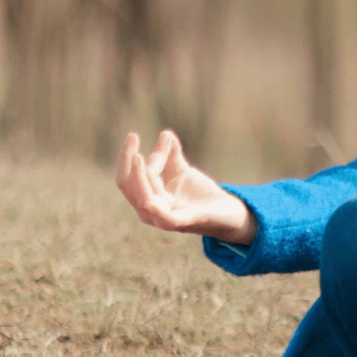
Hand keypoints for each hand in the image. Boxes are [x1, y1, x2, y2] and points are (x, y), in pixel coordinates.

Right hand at [116, 130, 258, 246]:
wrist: (229, 213)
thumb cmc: (201, 194)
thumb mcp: (182, 172)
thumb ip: (171, 156)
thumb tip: (165, 133)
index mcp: (147, 199)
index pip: (131, 177)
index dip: (134, 156)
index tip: (151, 136)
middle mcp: (149, 212)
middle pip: (129, 187)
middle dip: (127, 162)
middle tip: (132, 136)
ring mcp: (163, 220)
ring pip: (143, 199)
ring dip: (139, 178)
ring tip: (137, 157)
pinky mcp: (182, 223)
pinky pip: (162, 215)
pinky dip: (153, 203)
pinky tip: (148, 188)